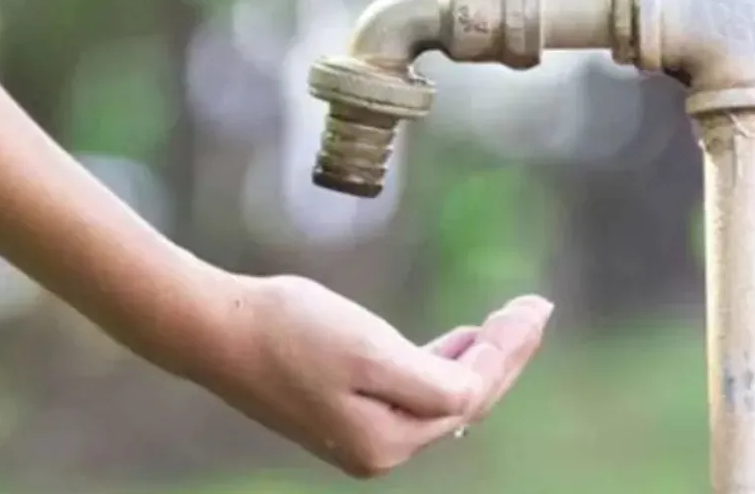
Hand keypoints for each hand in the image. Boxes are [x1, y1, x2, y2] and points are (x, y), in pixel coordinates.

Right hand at [203, 274, 552, 478]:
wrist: (218, 330)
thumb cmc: (290, 331)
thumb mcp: (369, 350)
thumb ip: (432, 380)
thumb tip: (476, 392)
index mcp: (388, 440)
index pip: (471, 395)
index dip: (508, 350)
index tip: (535, 306)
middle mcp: (379, 448)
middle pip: (462, 401)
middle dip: (503, 355)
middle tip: (536, 309)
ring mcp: (360, 433)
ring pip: (439, 396)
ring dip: (475, 358)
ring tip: (507, 323)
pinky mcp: (344, 411)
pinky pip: (410, 392)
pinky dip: (439, 363)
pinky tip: (455, 343)